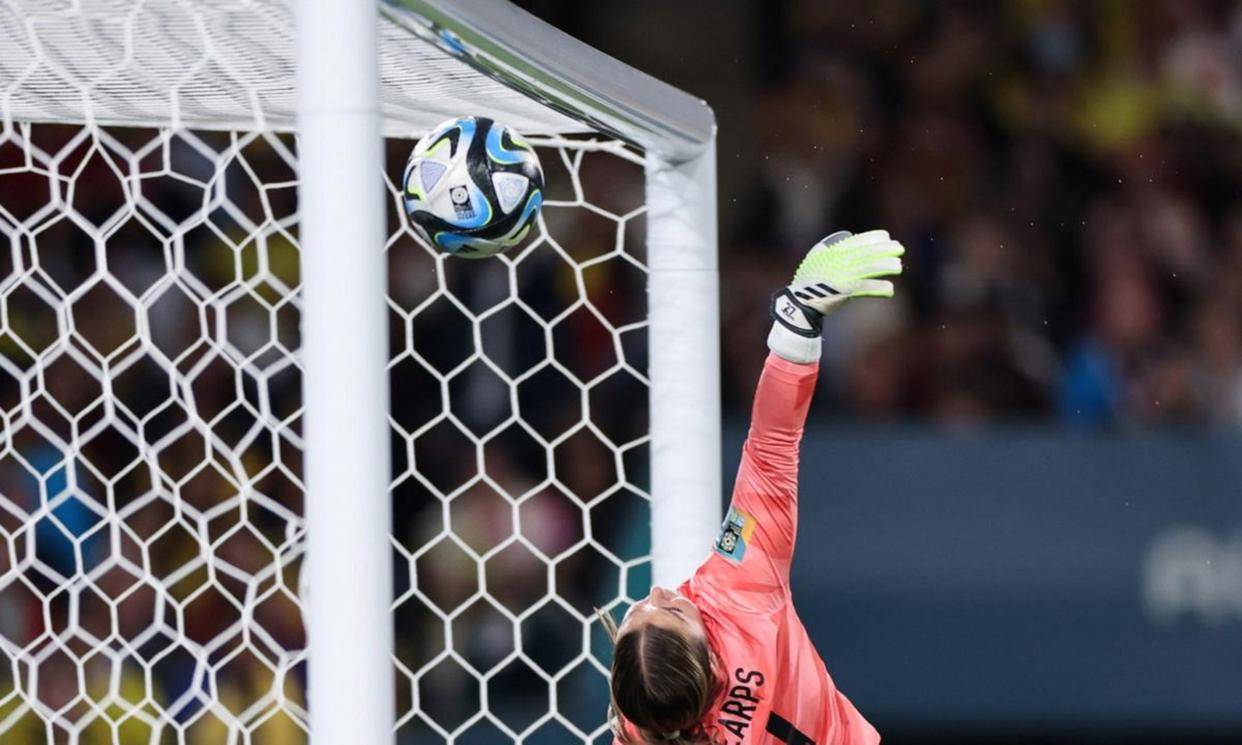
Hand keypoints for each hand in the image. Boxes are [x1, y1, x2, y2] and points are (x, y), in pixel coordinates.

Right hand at [768, 230, 904, 362]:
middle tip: (900, 248)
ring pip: (870, 268)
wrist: (799, 301)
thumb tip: (847, 237)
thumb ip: (829, 246)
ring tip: (898, 266)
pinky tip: (890, 290)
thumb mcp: (816, 257)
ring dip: (886, 266)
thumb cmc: (809, 279)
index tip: (887, 237)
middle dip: (885, 249)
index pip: (858, 240)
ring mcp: (842, 276)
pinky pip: (865, 288)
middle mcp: (840, 261)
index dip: (874, 238)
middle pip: (867, 252)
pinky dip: (879, 289)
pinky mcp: (844, 291)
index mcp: (834, 252)